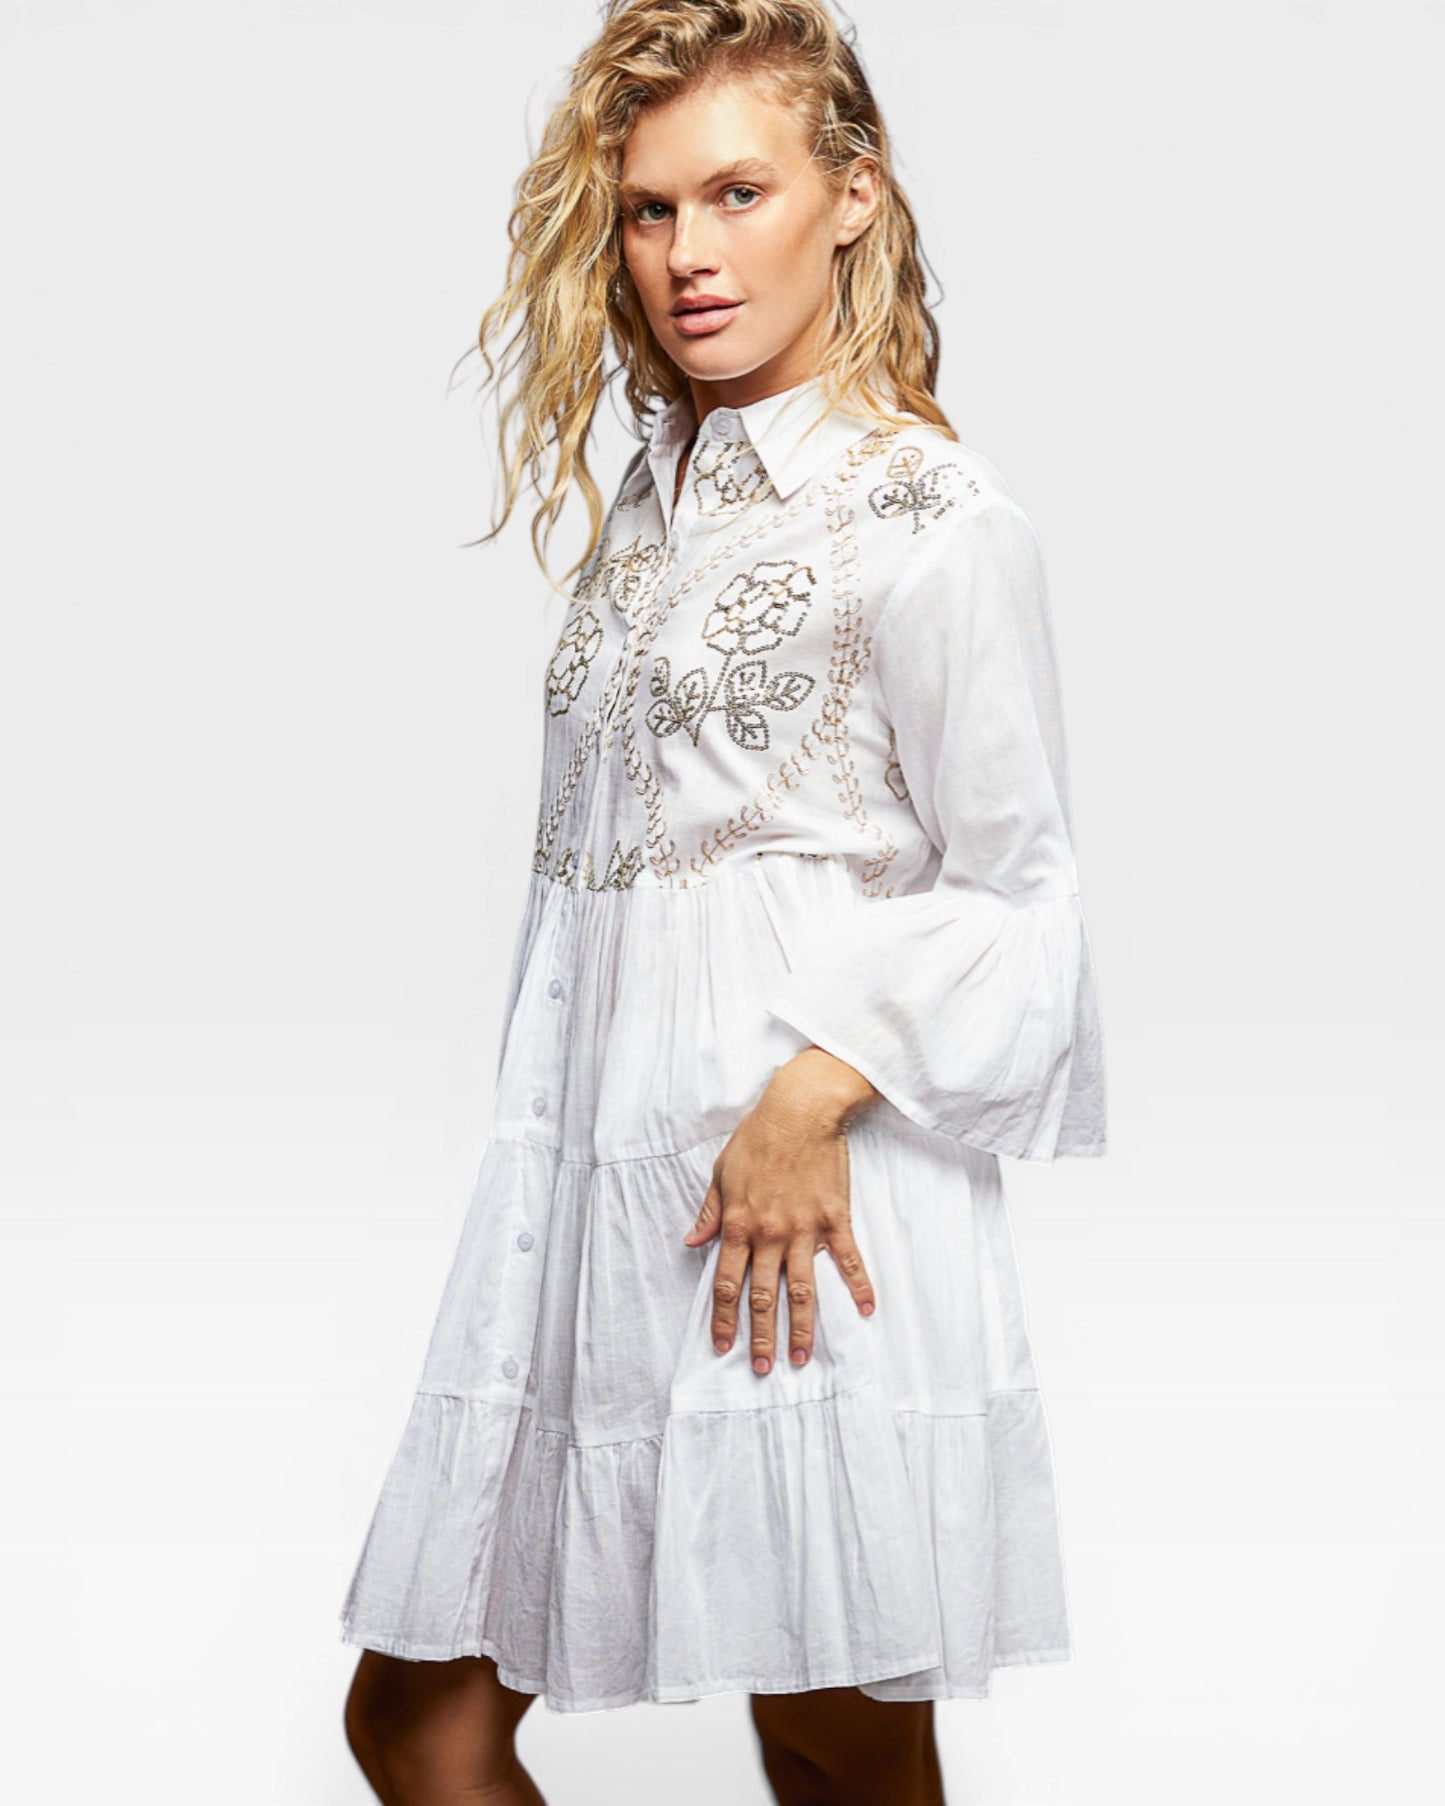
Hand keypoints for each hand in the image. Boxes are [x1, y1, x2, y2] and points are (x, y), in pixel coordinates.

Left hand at [682, 1049, 881, 1374]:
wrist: (800, 1111)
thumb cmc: (758, 1138)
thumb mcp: (721, 1172)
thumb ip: (709, 1211)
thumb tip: (692, 1241)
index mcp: (738, 1224)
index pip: (726, 1283)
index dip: (724, 1318)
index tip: (723, 1345)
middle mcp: (770, 1233)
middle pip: (764, 1295)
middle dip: (761, 1335)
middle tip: (763, 1368)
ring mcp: (804, 1229)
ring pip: (803, 1289)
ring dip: (802, 1327)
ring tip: (802, 1357)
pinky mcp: (834, 1218)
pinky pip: (848, 1259)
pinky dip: (859, 1286)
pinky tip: (866, 1310)